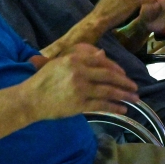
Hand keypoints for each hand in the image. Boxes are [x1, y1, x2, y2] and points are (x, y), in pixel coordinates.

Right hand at [22, 44, 139, 118]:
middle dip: (125, 82)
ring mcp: (80, 88)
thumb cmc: (43, 81)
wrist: (29, 99)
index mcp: (75, 59)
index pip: (103, 62)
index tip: (124, 75)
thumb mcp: (60, 63)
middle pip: (109, 76)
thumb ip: (82, 58)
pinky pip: (102, 105)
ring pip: (108, 91)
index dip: (117, 68)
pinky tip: (123, 109)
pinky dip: (114, 107)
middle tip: (135, 87)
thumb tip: (102, 54)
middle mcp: (80, 72)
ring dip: (124, 95)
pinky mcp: (79, 104)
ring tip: (135, 99)